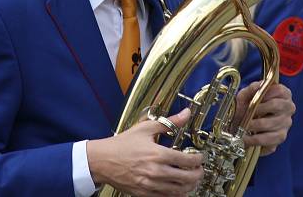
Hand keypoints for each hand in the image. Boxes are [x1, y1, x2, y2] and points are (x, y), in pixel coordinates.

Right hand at [87, 108, 203, 196]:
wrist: (102, 160)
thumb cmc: (122, 144)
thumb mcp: (145, 128)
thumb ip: (169, 122)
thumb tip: (185, 114)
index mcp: (158, 154)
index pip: (187, 161)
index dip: (198, 160)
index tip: (200, 157)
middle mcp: (156, 171)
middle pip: (186, 178)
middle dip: (197, 174)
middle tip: (199, 170)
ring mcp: (150, 185)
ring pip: (179, 191)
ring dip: (190, 186)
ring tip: (192, 180)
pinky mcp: (144, 193)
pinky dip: (176, 195)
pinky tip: (178, 189)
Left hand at [235, 82, 294, 155]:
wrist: (245, 120)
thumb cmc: (248, 104)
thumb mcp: (247, 94)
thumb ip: (252, 89)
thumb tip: (257, 86)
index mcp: (283, 94)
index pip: (279, 90)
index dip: (265, 93)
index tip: (254, 97)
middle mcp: (288, 108)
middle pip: (276, 105)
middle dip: (258, 110)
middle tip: (246, 113)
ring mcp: (286, 123)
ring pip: (271, 124)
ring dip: (254, 126)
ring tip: (243, 128)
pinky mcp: (280, 137)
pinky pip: (270, 140)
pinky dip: (255, 140)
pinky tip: (246, 138)